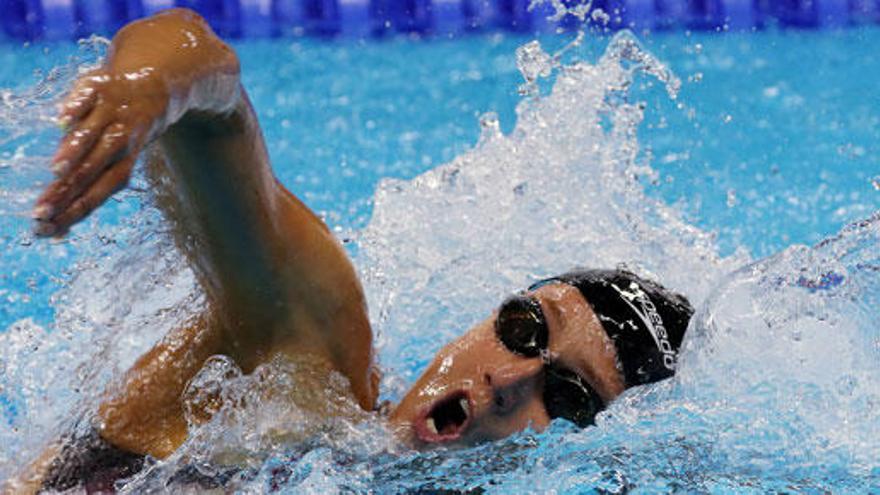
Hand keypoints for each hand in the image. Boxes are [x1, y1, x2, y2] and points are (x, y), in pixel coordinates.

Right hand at [33, 65, 168, 236]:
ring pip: (93, 135)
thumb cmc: (124, 133)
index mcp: (124, 161)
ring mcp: (112, 112)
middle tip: (41, 211)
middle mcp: (120, 139)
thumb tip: (58, 233)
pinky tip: (62, 118)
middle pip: (93, 169)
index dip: (75, 210)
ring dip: (74, 151)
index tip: (48, 227)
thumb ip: (85, 192)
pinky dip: (77, 106)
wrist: (156, 84)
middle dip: (67, 191)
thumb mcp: (114, 161)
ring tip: (55, 169)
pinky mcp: (101, 85)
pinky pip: (88, 96)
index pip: (99, 191)